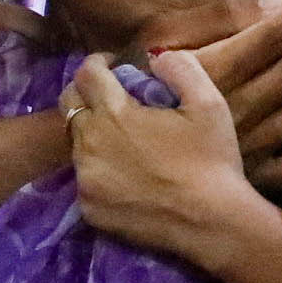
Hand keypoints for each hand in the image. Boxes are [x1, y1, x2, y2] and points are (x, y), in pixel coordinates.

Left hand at [68, 49, 267, 264]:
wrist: (212, 223)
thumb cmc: (212, 160)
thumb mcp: (208, 102)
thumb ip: (180, 68)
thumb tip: (154, 59)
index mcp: (115, 113)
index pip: (86, 73)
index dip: (98, 62)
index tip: (113, 65)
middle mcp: (89, 144)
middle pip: (69, 104)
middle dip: (86, 92)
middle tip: (110, 96)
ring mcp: (85, 180)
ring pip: (74, 142)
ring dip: (91, 132)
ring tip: (121, 138)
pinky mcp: (88, 208)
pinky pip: (83, 178)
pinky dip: (98, 169)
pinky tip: (123, 174)